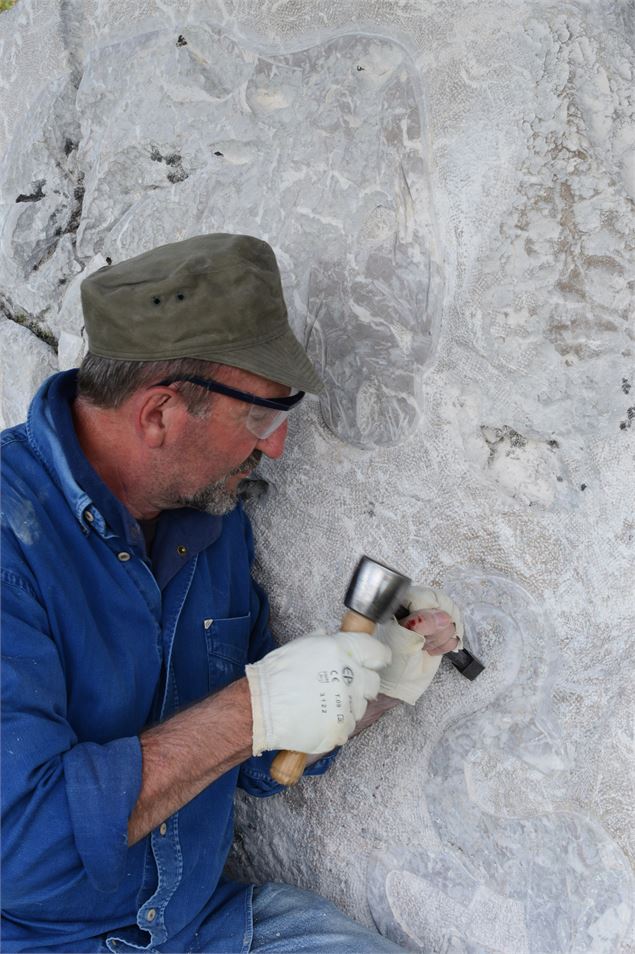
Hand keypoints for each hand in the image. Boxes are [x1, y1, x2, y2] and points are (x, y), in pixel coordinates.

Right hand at [245, 632, 390, 754]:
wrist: (260, 707)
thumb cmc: (277, 675)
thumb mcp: (303, 645)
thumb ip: (327, 642)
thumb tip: (336, 638)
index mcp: (341, 651)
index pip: (377, 653)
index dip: (376, 658)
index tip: (375, 662)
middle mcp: (350, 676)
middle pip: (373, 683)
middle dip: (361, 684)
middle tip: (343, 687)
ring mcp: (347, 705)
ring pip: (360, 706)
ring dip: (347, 705)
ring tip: (324, 704)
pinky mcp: (341, 728)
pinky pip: (348, 726)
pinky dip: (337, 724)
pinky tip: (319, 718)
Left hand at [376, 585, 463, 704]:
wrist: (399, 682)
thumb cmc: (392, 662)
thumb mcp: (402, 641)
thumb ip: (420, 625)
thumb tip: (444, 616)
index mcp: (399, 601)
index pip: (427, 596)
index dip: (430, 616)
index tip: (424, 632)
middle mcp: (415, 604)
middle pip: (443, 604)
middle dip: (437, 628)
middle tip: (424, 642)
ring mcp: (429, 616)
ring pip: (452, 617)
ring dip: (442, 637)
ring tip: (425, 647)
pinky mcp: (440, 628)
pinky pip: (457, 629)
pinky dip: (448, 643)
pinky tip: (433, 649)